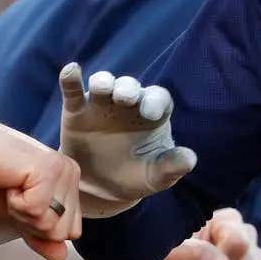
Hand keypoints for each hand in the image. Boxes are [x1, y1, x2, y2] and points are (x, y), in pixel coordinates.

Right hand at [0, 122, 82, 259]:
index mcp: (69, 184)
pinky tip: (10, 183)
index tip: (21, 202)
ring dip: (21, 213)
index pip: (69, 231)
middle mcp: (71, 174)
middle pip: (62, 232)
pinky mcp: (49, 170)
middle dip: (30, 223)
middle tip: (15, 196)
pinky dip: (15, 204)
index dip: (39, 228)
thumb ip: (39, 236)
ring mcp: (63, 171)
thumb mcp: (18, 216)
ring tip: (12, 189)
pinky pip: (36, 210)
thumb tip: (60, 256)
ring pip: (50, 224)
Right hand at [57, 63, 197, 217]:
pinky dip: (71, 79)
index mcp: (152, 113)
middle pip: (130, 86)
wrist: (99, 188)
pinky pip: (73, 91)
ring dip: (103, 82)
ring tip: (101, 87)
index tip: (150, 113)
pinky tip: (70, 71)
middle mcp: (128, 103)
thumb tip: (190, 159)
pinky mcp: (77, 111)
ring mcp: (101, 104)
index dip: (155, 101)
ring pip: (103, 83)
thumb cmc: (134, 177)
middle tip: (126, 97)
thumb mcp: (156, 177)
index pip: (158, 98)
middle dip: (128, 88)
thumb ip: (171, 166)